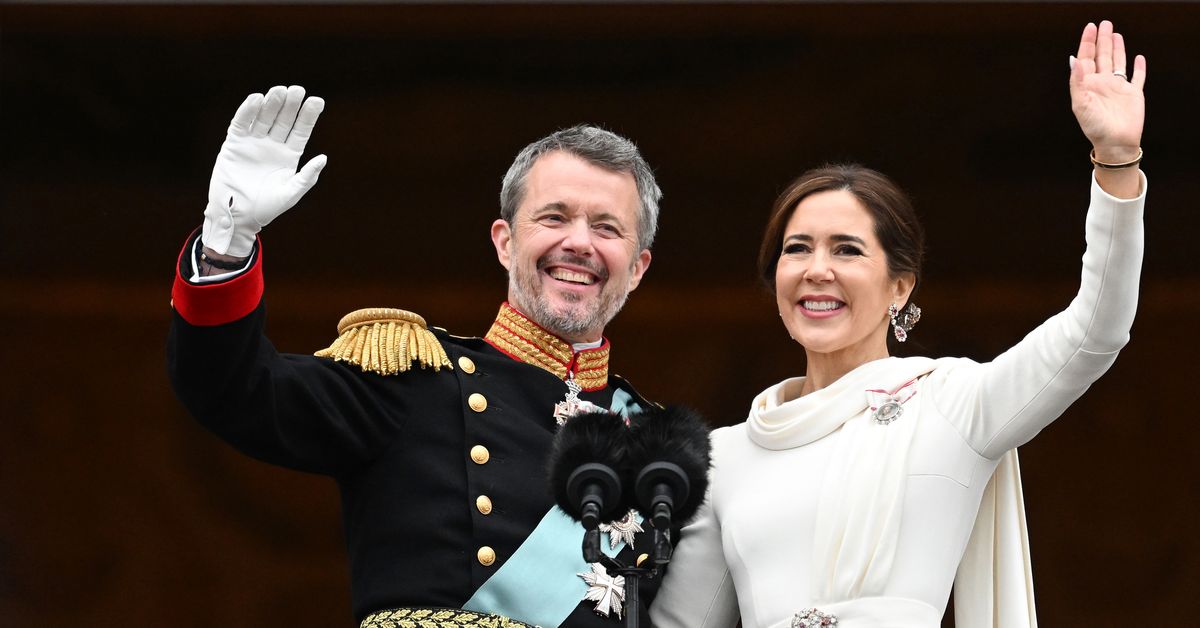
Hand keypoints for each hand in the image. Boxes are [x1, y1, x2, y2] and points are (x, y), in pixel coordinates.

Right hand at [202, 85, 326, 256]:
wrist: (238, 217)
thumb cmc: (267, 208)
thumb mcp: (291, 193)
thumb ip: (307, 177)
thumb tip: (323, 158)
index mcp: (289, 155)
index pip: (301, 130)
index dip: (308, 116)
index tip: (317, 101)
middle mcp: (272, 145)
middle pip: (283, 119)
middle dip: (290, 105)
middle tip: (297, 90)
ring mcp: (253, 143)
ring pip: (264, 117)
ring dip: (271, 103)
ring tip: (279, 91)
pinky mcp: (234, 144)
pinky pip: (241, 124)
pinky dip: (247, 111)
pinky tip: (256, 99)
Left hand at [1069, 21, 1145, 161]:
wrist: (1115, 143)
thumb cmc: (1095, 127)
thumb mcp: (1081, 104)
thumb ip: (1078, 82)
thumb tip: (1075, 60)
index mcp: (1089, 84)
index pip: (1087, 58)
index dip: (1087, 42)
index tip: (1090, 27)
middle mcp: (1103, 84)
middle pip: (1102, 56)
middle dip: (1102, 40)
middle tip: (1104, 24)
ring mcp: (1118, 88)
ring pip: (1118, 63)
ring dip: (1117, 49)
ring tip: (1115, 34)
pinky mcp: (1134, 94)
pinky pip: (1137, 78)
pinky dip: (1138, 68)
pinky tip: (1138, 58)